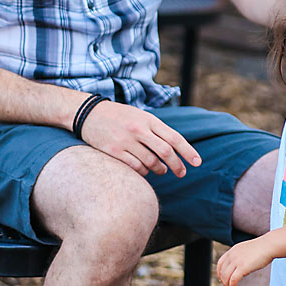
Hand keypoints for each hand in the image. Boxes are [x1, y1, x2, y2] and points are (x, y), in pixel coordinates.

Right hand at [80, 101, 201, 176]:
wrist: (88, 113)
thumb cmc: (119, 116)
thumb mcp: (140, 116)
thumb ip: (156, 130)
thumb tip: (174, 148)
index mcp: (148, 120)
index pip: (174, 137)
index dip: (188, 151)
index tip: (197, 162)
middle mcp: (139, 130)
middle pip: (165, 151)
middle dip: (177, 165)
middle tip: (182, 173)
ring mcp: (126, 141)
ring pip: (151, 162)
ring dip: (160, 169)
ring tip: (161, 170)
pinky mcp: (114, 151)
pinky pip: (135, 167)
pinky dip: (144, 172)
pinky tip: (145, 170)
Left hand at [217, 234, 275, 285]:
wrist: (269, 245)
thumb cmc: (262, 248)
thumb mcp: (247, 250)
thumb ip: (242, 256)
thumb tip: (242, 265)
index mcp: (233, 250)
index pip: (220, 263)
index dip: (219, 272)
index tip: (221, 278)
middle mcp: (232, 255)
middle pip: (222, 271)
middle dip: (223, 281)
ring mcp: (237, 261)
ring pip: (226, 277)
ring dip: (227, 285)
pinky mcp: (242, 268)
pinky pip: (233, 280)